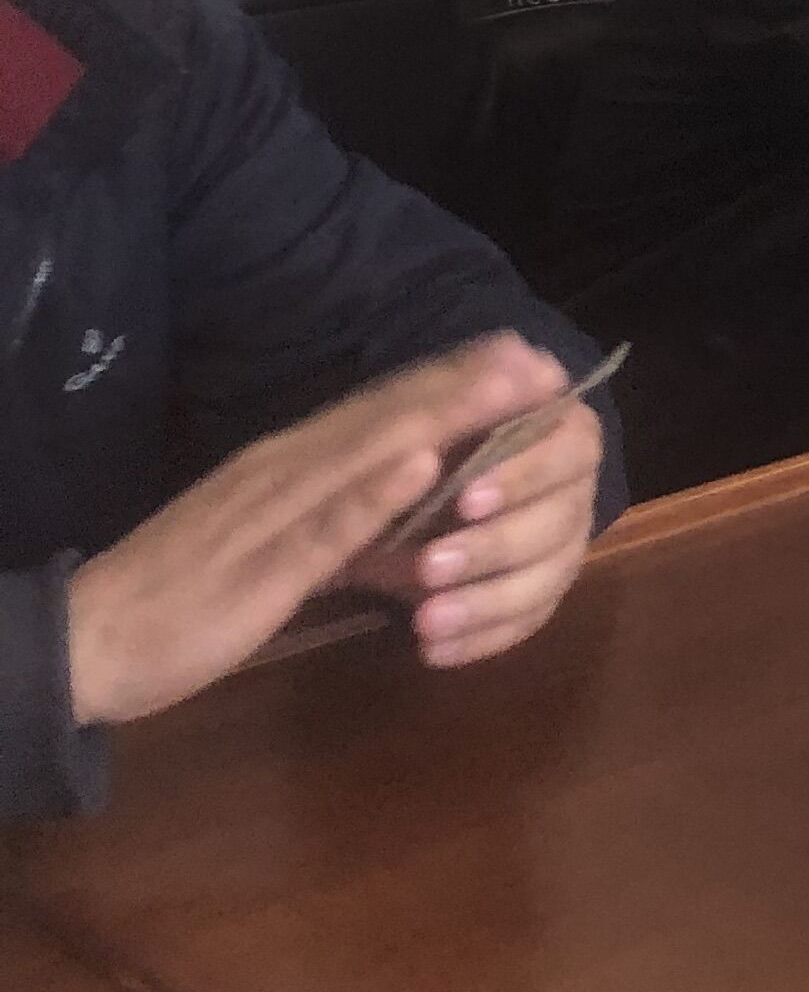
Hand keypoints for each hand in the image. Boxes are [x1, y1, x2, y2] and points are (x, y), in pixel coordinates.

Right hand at [67, 334, 574, 726]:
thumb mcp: (277, 547)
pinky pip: (322, 526)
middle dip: (466, 383)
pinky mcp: (257, 568)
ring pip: (365, 455)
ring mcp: (270, 515)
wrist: (86, 640)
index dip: (451, 378)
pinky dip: (373, 493)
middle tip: (540, 353)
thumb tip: (403, 504)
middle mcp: (283, 472)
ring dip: (441, 415)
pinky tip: (420, 467)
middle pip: (386, 416)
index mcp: (286, 465)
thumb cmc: (185, 594)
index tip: (519, 351)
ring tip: (507, 384)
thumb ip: (339, 523)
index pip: (380, 409)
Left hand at [342, 387, 605, 670]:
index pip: (569, 451)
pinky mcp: (534, 596)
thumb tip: (522, 354)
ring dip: (487, 602)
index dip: (525, 476)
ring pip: (546, 580)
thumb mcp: (421, 415)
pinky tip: (434, 652)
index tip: (466, 498)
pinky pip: (525, 625)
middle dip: (495, 547)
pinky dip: (480, 640)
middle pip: (560, 523)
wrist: (381, 502)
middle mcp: (573, 492)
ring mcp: (557, 549)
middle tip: (430, 567)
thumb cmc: (412, 448)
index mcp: (559, 434)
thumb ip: (466, 386)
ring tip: (424, 623)